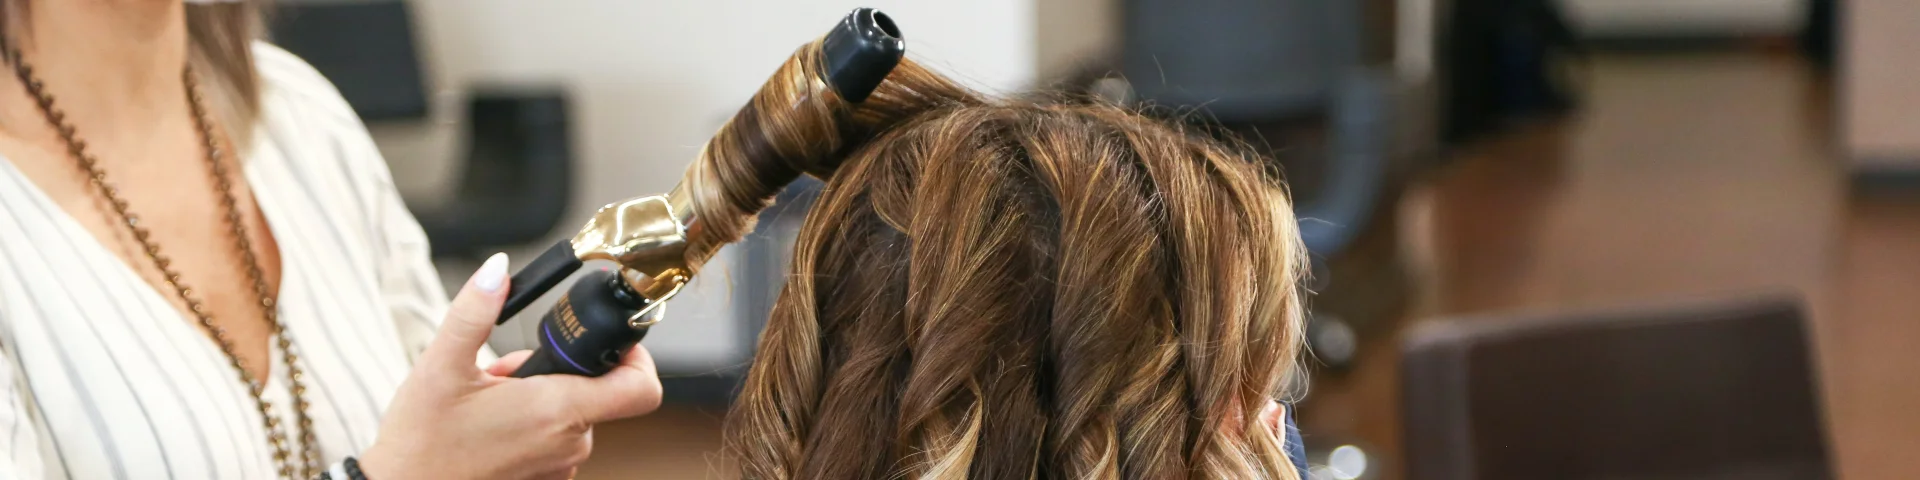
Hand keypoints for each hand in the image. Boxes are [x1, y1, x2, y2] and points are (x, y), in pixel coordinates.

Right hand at [361, 253, 664, 478]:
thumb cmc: (420, 441)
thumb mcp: (441, 364)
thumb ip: (475, 310)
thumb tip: (498, 269)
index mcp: (556, 410)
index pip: (641, 388)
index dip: (637, 358)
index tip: (611, 341)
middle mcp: (568, 444)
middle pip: (595, 392)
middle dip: (555, 372)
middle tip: (505, 374)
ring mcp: (558, 467)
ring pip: (571, 416)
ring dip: (539, 399)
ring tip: (490, 401)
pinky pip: (555, 442)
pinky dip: (532, 426)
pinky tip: (492, 425)